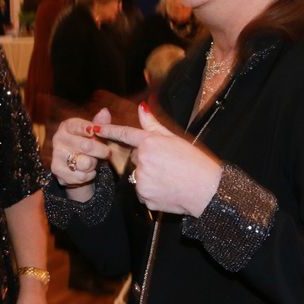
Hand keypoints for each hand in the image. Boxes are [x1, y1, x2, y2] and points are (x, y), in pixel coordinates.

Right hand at [50, 107, 112, 199]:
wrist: (74, 167)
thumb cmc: (86, 147)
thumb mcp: (94, 134)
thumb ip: (100, 124)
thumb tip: (105, 111)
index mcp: (66, 127)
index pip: (79, 126)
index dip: (91, 130)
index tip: (98, 134)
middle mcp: (58, 139)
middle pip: (86, 146)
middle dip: (101, 151)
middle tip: (106, 152)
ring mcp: (56, 155)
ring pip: (85, 162)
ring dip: (94, 164)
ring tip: (93, 162)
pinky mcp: (57, 171)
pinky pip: (81, 176)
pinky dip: (89, 175)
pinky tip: (87, 171)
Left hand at [98, 103, 221, 216]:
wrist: (207, 191)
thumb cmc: (196, 163)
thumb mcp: (175, 139)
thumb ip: (154, 124)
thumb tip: (141, 106)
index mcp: (150, 142)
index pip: (124, 134)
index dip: (108, 130)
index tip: (95, 128)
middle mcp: (143, 160)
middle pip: (135, 158)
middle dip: (146, 160)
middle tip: (168, 165)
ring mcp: (142, 179)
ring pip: (137, 176)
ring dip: (148, 177)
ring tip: (169, 178)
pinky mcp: (144, 196)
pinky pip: (141, 192)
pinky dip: (151, 191)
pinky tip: (166, 189)